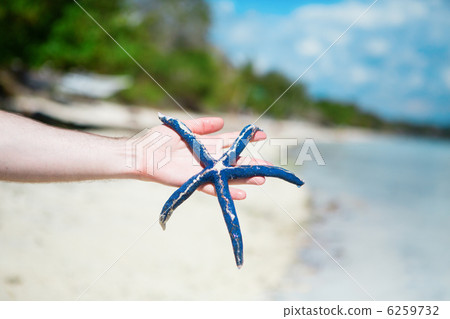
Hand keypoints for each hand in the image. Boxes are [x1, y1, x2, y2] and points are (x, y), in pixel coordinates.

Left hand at [131, 116, 268, 199]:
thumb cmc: (156, 140)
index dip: (245, 138)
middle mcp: (207, 159)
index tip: (262, 135)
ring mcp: (202, 171)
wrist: (140, 154)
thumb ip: (201, 126)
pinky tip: (242, 194)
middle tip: (269, 166)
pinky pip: (213, 188)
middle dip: (251, 163)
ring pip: (228, 175)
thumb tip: (221, 121)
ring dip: (244, 178)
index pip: (230, 141)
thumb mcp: (182, 129)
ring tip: (261, 179)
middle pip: (234, 161)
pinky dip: (227, 191)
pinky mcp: (194, 181)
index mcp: (205, 144)